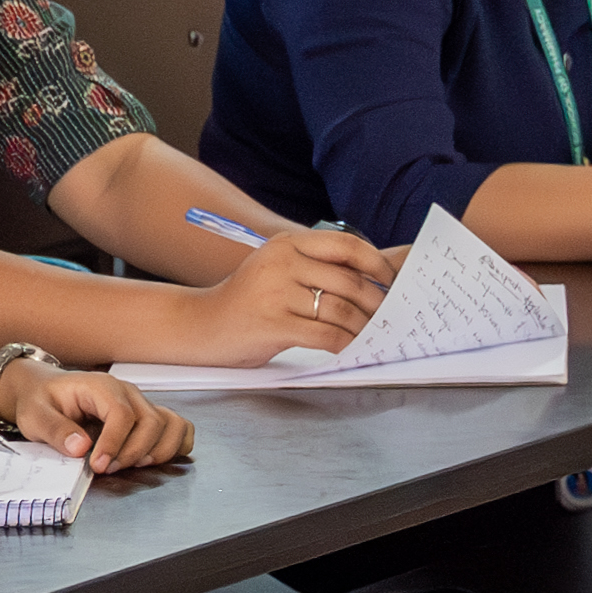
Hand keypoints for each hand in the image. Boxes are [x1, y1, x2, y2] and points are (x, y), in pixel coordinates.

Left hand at [0, 361, 184, 473]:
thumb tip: (81, 448)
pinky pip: (178, 427)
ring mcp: (141, 404)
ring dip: (158, 451)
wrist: (45, 390)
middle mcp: (128, 392)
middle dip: (133, 453)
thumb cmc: (42, 401)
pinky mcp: (148, 416)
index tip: (98, 466)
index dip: (114, 444)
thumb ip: (55, 430)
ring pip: (171, 425)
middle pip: (151, 421)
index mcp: (101, 387)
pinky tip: (153, 459)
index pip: (122, 414)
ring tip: (132, 466)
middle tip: (108, 469)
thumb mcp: (35, 415)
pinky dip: (174, 445)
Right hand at [169, 226, 401, 360]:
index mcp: (287, 244)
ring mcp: (275, 293)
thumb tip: (374, 277)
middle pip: (349, 281)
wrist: (201, 325)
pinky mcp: (272, 325)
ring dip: (363, 327)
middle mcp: (281, 263)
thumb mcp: (278, 270)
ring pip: (340, 310)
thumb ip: (318, 268)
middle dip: (376, 302)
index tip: (391, 281)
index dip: (376, 263)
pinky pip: (325, 336)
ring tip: (370, 335)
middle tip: (387, 316)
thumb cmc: (248, 302)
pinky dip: (345, 344)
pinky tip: (350, 348)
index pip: (346, 245)